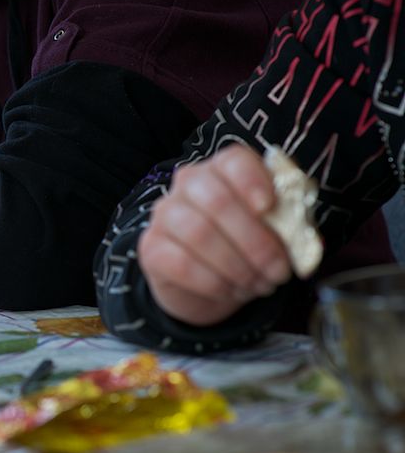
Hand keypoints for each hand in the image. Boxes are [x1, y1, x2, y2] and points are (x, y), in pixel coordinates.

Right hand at [137, 144, 292, 325]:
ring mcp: (164, 215)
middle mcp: (187, 185)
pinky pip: (182, 264)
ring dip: (236, 265)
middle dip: (255, 240)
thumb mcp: (272, 232)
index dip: (253, 182)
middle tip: (278, 270)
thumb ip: (287, 225)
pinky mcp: (150, 248)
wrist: (207, 283)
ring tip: (257, 284)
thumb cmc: (244, 248)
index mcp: (222, 171)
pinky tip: (230, 291)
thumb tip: (301, 238)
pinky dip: (214, 283)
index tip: (269, 208)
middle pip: (217, 200)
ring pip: (199, 233)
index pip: (233, 161)